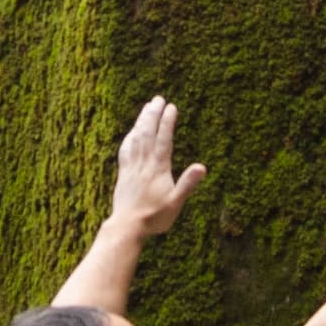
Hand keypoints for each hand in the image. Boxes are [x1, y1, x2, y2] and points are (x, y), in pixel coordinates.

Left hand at [107, 94, 207, 243]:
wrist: (126, 227)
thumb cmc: (154, 217)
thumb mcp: (175, 203)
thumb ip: (188, 184)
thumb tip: (202, 167)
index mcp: (158, 169)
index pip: (163, 140)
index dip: (167, 122)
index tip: (171, 107)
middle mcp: (143, 164)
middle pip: (148, 133)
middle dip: (153, 114)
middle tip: (158, 98)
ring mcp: (132, 168)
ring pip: (136, 138)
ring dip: (141, 121)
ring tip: (147, 107)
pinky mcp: (123, 174)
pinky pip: (126, 150)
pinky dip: (130, 137)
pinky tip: (132, 131)